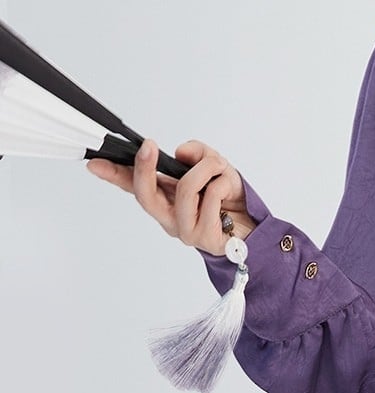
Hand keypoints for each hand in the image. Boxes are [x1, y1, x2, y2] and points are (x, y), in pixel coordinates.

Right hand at [85, 138, 257, 255]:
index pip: (133, 187)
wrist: (254, 228)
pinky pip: (210, 199)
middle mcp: (170, 218)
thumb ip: (197, 155)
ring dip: (205, 168)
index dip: (113, 175)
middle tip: (149, 146)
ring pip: (185, 189)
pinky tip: (228, 189)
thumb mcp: (214, 166)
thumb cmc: (230, 199)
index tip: (95, 163)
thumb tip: (181, 153)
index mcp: (165, 199)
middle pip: (145, 195)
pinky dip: (222, 183)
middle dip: (145, 168)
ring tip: (218, 167)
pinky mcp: (206, 238)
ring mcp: (186, 231)